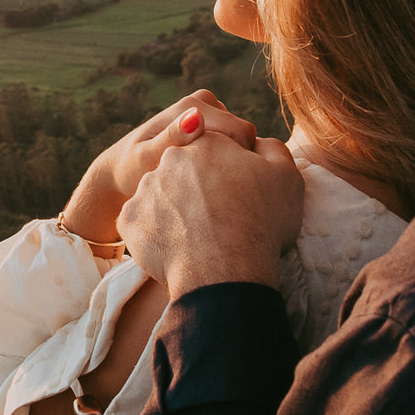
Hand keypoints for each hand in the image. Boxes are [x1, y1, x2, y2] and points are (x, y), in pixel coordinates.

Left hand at [60, 90, 256, 246]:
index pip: (240, 133)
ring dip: (230, 159)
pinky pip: (233, 143)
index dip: (238, 162)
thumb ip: (171, 140)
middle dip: (235, 159)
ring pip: (241, 140)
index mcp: (191, 106)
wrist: (123, 170)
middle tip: (210, 187)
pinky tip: (206, 176)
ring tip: (204, 182)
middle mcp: (201, 102)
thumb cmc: (132, 170)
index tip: (217, 185)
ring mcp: (207, 111)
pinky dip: (226, 159)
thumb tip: (196, 119)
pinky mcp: (210, 123)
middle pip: (244, 135)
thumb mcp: (147, 160)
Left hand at [118, 132, 303, 301]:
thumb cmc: (261, 223)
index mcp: (206, 140)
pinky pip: (144, 222)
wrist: (225, 274)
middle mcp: (170, 157)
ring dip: (178, 209)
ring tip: (200, 235)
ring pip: (165, 196)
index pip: (220, 149)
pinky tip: (179, 246)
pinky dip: (158, 232)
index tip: (243, 195)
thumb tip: (256, 141)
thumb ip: (272, 149)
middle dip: (202, 186)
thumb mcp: (285, 177)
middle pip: (189, 170)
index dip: (234, 171)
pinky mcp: (129, 219)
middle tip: (221, 215)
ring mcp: (145, 188)